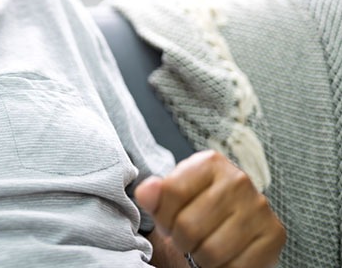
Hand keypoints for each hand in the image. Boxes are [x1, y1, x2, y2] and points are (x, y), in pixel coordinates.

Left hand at [135, 150, 285, 267]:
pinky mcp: (275, 234)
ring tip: (203, 247)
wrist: (232, 224)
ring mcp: (259, 207)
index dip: (162, 216)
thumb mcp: (173, 196)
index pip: (171, 192)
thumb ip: (155, 194)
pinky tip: (224, 256)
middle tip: (186, 239)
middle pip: (188, 225)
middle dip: (180, 240)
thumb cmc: (197, 207)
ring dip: (200, 257)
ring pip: (211, 251)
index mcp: (210, 163)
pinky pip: (237, 267)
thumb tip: (145, 192)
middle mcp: (238, 179)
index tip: (168, 221)